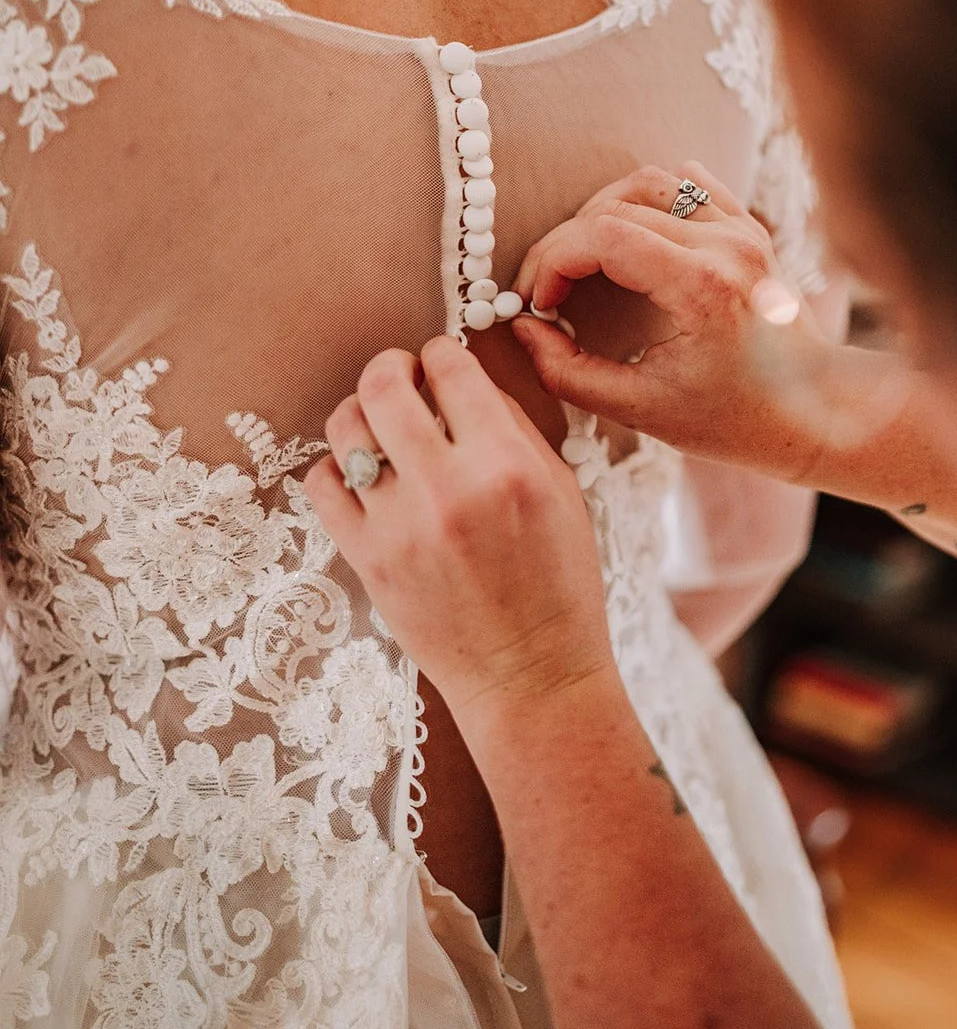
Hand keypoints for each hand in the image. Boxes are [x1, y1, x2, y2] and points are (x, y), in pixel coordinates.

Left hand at [304, 336, 613, 726]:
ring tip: (377, 424)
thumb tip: (465, 382)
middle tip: (400, 375)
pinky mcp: (367, 559)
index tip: (439, 361)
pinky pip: (322, 485)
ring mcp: (400, 526)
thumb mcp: (562, 492)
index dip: (440, 353)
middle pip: (384, 386)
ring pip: (345, 429)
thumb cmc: (557, 584)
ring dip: (358, 411)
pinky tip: (361, 475)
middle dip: (389, 366)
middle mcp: (449, 488)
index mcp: (508, 465)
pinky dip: (335, 467)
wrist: (530, 675)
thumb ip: (514, 428)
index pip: (452, 369)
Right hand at [511, 161, 834, 479]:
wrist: (820, 415)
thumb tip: (524, 328)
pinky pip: (691, 185)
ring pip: (651, 181)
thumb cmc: (738, 422)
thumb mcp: (641, 411)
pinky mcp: (751, 230)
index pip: (599, 235)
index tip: (535, 302)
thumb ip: (568, 372)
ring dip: (602, 211)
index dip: (550, 262)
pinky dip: (650, 200)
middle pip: (615, 204)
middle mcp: (725, 244)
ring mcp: (742, 231)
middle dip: (565, 243)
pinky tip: (633, 236)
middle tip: (548, 290)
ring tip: (584, 260)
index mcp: (701, 286)